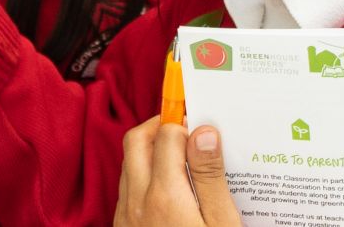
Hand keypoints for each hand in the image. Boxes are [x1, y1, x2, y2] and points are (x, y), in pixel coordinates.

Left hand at [115, 117, 240, 226]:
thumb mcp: (220, 221)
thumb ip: (210, 176)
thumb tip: (204, 133)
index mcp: (166, 195)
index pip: (166, 136)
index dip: (186, 127)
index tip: (203, 132)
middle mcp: (138, 201)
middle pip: (136, 141)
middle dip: (159, 127)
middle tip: (185, 133)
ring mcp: (126, 214)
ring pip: (129, 163)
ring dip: (149, 152)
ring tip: (179, 161)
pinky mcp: (122, 225)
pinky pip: (126, 188)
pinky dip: (143, 177)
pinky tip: (167, 188)